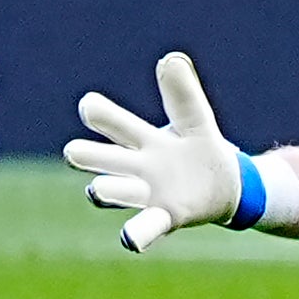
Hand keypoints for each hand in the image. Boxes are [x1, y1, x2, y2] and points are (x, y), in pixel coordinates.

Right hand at [66, 53, 245, 253]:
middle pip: (105, 159)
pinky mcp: (165, 217)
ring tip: (97, 188)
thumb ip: (184, 94)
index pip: (117, 124)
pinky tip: (129, 240)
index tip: (88, 104)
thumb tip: (172, 58)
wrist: (225, 187)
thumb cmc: (200, 152)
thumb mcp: (195, 121)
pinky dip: (136, 233)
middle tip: (73, 151)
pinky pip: (146, 226)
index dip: (102, 115)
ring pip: (118, 192)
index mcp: (142, 141)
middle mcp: (136, 169)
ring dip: (107, 190)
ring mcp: (147, 194)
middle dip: (90, 156)